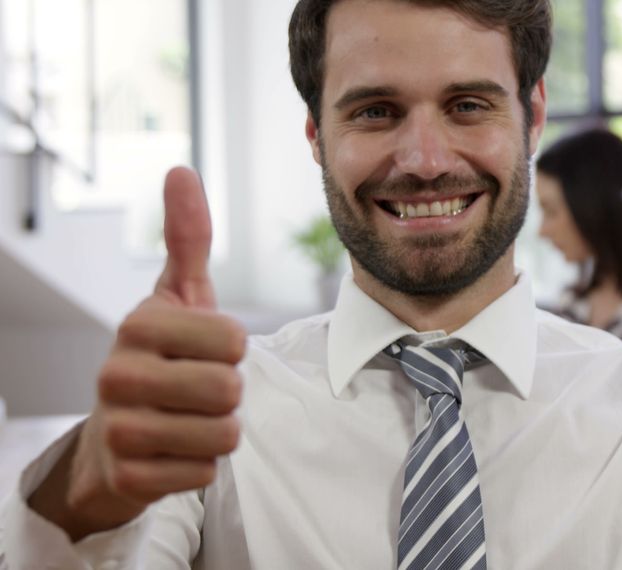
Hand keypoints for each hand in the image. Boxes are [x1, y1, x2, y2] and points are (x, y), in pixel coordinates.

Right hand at [29, 167, 246, 539]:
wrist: (111, 441)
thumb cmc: (160, 361)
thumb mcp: (177, 298)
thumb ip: (187, 238)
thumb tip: (181, 169)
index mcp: (138, 324)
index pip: (233, 339)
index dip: (232, 351)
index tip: (202, 353)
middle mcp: (117, 373)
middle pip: (229, 389)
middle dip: (229, 396)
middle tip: (197, 393)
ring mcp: (118, 427)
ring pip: (223, 435)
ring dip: (219, 433)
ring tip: (187, 422)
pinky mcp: (127, 477)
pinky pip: (205, 473)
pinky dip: (200, 468)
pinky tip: (172, 454)